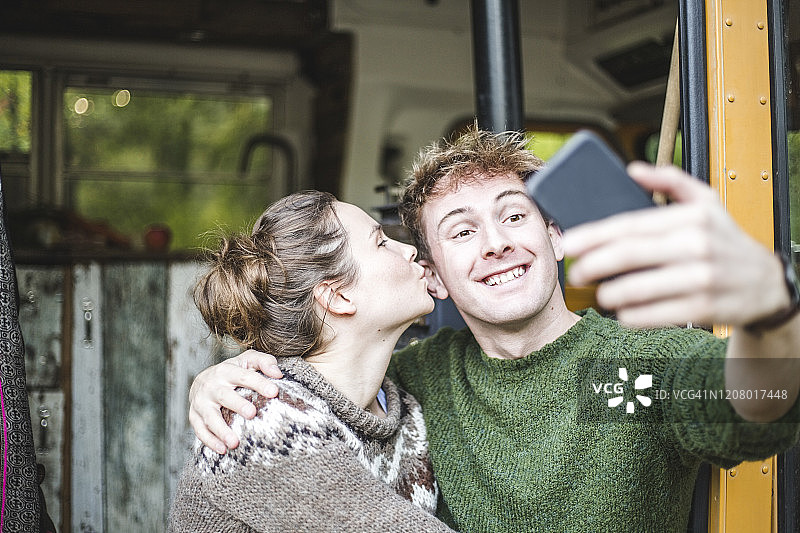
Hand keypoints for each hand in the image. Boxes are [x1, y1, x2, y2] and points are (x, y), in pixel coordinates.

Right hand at [188, 349, 281, 453]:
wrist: (203, 381)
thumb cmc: (233, 372)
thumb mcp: (248, 360)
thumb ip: (264, 362)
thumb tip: (278, 374)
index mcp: (226, 370)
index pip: (244, 376)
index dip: (259, 383)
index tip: (274, 392)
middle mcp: (211, 385)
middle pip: (225, 395)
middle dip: (237, 405)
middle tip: (252, 413)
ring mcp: (201, 402)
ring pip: (209, 417)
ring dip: (221, 430)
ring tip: (235, 443)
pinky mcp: (194, 416)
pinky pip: (200, 430)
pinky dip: (210, 441)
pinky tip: (223, 450)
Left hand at [563, 162, 787, 327]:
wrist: (768, 284)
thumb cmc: (727, 241)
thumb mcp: (707, 202)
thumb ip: (670, 181)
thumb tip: (634, 170)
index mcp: (691, 217)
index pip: (630, 225)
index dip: (594, 235)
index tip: (569, 243)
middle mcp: (697, 246)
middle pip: (628, 255)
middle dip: (592, 265)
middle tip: (575, 273)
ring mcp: (701, 279)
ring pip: (638, 289)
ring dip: (609, 294)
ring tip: (599, 294)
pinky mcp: (704, 309)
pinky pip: (654, 315)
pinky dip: (631, 316)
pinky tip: (623, 312)